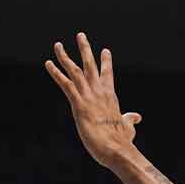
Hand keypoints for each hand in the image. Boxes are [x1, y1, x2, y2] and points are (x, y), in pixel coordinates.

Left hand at [45, 33, 142, 167]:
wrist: (116, 148)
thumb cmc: (121, 141)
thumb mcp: (128, 127)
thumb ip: (130, 119)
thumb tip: (136, 116)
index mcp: (111, 96)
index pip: (108, 75)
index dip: (106, 62)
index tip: (105, 50)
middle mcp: (100, 92)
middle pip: (90, 65)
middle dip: (85, 49)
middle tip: (80, 35)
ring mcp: (89, 96)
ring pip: (75, 70)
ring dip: (65, 57)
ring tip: (57, 45)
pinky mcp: (78, 104)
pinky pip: (65, 84)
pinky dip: (56, 73)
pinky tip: (48, 64)